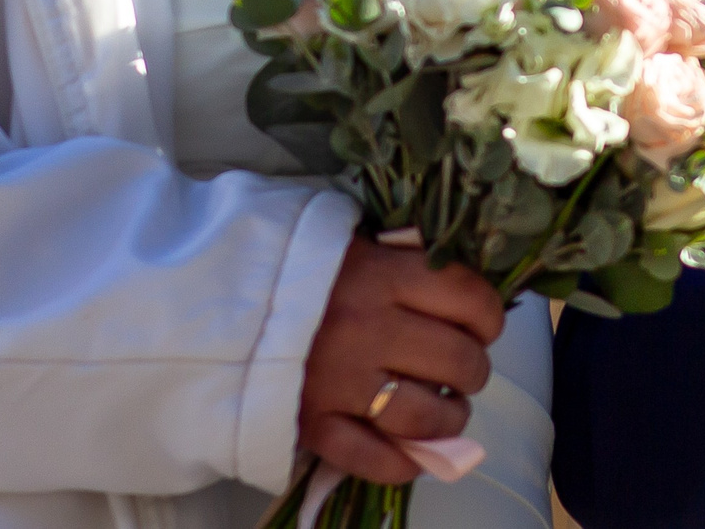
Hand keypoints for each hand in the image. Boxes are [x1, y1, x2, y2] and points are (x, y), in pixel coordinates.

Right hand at [298, 237, 505, 485]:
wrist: (215, 298)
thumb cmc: (298, 265)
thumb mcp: (356, 242)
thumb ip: (407, 260)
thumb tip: (465, 294)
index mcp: (381, 273)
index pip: (470, 300)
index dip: (489, 317)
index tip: (483, 324)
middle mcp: (366, 328)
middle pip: (458, 361)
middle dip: (472, 369)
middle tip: (461, 367)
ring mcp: (340, 382)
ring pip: (427, 417)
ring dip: (450, 418)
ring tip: (445, 409)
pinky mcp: (313, 425)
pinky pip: (378, 460)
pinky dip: (406, 463)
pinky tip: (413, 451)